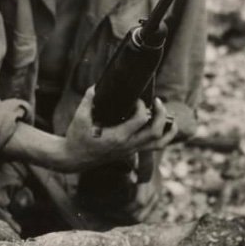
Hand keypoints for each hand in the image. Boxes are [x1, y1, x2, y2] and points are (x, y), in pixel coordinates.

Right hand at [62, 88, 178, 172]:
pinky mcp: (130, 152)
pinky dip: (162, 137)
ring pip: (159, 144)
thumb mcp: (79, 118)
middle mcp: (128, 146)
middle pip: (155, 132)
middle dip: (161, 114)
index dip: (141, 106)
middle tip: (158, 101)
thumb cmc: (77, 138)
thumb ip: (88, 101)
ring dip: (169, 130)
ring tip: (170, 117)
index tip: (136, 98)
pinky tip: (162, 127)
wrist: (73, 159)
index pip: (140, 120)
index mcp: (117, 138)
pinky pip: (153, 147)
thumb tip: (95, 86)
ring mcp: (131, 151)